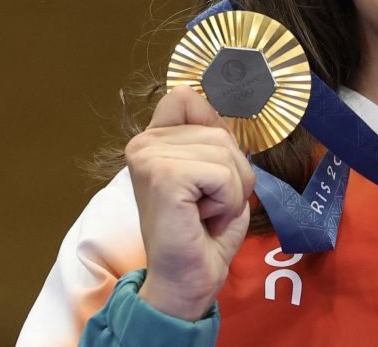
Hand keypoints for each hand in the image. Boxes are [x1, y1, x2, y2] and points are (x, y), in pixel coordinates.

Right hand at [125, 86, 255, 319]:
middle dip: (232, 173)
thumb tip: (217, 95)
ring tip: (206, 213)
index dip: (214, 125)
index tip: (211, 169)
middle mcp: (144, 143)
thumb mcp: (216, 174)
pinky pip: (223, 174)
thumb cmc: (204, 233)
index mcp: (154, 139)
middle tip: (209, 206)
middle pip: (220, 131)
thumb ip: (214, 138)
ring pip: (225, 153)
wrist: (187, 280)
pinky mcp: (163, 176)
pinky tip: (203, 219)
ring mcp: (150, 157)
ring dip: (231, 191)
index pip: (188, 97)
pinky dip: (227, 201)